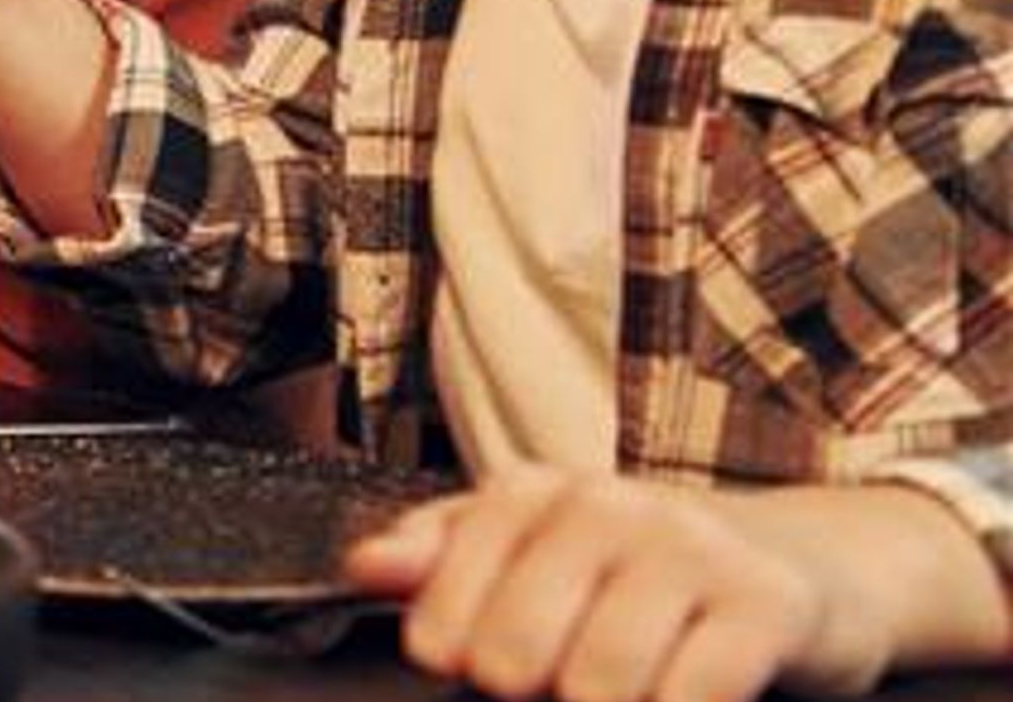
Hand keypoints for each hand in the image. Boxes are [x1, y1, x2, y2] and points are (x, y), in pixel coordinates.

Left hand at [345, 471, 876, 701]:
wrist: (810, 562)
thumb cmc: (649, 570)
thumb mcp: (539, 548)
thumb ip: (445, 557)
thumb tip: (363, 567)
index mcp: (535, 492)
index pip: (442, 606)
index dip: (456, 658)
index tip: (479, 667)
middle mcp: (609, 508)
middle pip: (516, 657)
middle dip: (535, 692)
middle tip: (568, 684)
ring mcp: (693, 552)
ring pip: (601, 686)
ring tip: (629, 690)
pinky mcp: (768, 606)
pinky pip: (691, 695)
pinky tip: (681, 697)